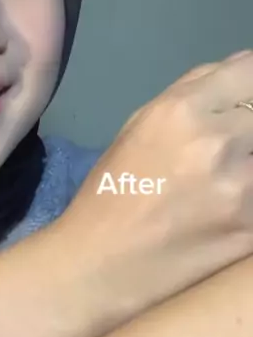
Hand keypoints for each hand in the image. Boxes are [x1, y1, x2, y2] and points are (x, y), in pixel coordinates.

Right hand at [61, 50, 252, 320]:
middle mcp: (217, 142)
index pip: (250, 70)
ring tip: (228, 176)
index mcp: (181, 111)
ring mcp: (242, 188)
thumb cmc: (113, 191)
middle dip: (250, 127)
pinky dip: (249, 194)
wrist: (100, 267)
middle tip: (236, 146)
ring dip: (249, 160)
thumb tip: (240, 69)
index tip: (247, 98)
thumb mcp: (139, 125)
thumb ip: (191, 90)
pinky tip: (228, 203)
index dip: (251, 82)